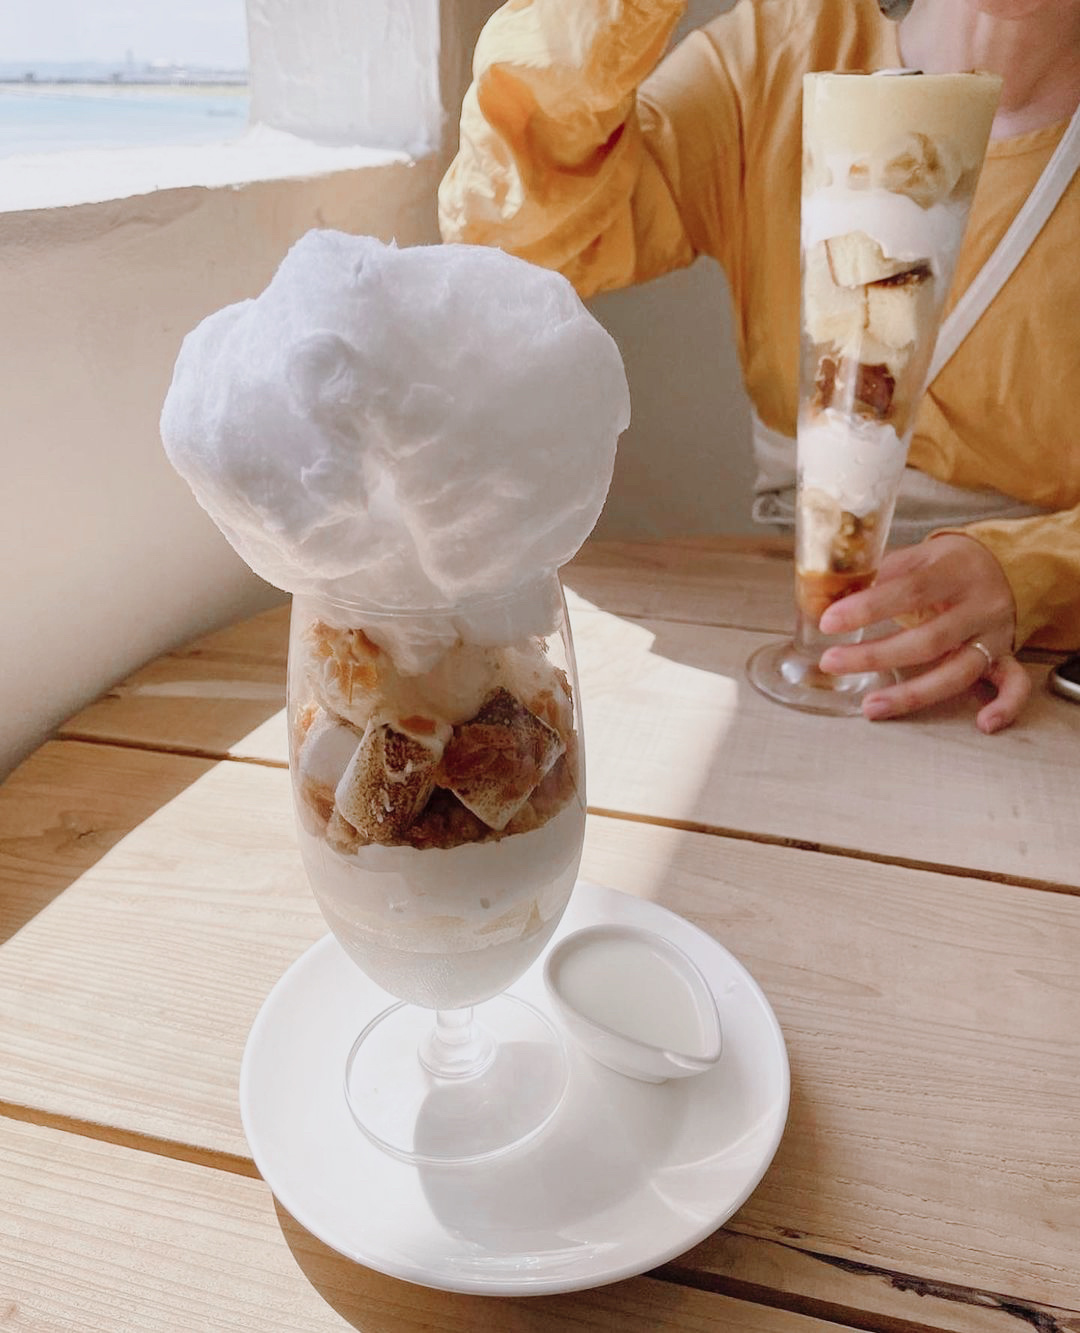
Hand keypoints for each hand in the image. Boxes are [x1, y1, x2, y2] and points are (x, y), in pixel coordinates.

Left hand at [816, 534, 1030, 732]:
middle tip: (831, 662)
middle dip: (876, 656)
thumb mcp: (920, 555)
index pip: (910, 590)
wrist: (1005, 564)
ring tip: (869, 707)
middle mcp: (979, 606)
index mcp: (955, 572)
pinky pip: (1015, 685)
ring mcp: (995, 635)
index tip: (828, 622)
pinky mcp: (1007, 656)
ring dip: (913, 694)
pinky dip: (1005, 706)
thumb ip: (884, 574)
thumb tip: (832, 597)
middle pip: (929, 639)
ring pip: (958, 672)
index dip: (868, 608)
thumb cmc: (949, 564)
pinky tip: (983, 724)